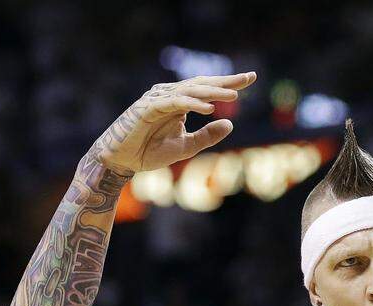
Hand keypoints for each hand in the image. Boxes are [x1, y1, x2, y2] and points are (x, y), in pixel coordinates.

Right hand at [88, 72, 256, 173]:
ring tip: (234, 96)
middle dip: (225, 81)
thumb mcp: (187, 146)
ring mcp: (157, 100)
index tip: (250, 78)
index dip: (228, 84)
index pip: (207, 89)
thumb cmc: (150, 152)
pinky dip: (191, 104)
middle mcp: (168, 96)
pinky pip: (173, 103)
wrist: (121, 161)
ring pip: (189, 91)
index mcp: (178, 102)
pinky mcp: (147, 109)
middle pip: (201, 84)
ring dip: (212, 93)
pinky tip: (208, 108)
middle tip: (248, 77)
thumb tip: (230, 123)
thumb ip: (208, 136)